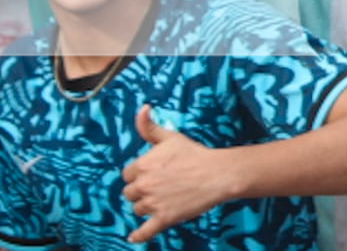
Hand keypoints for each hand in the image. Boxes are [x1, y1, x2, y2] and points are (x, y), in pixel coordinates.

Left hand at [122, 106, 234, 242]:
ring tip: (162, 200)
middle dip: (141, 190)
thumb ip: (150, 126)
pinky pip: (145, 231)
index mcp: (143, 165)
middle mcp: (144, 185)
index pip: (128, 174)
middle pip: (130, 193)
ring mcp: (153, 203)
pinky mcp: (164, 218)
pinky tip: (134, 237)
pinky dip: (138, 236)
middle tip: (159, 186)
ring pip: (138, 209)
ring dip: (146, 206)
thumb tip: (142, 109)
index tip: (152, 174)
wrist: (218, 173)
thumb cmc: (195, 153)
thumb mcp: (171, 136)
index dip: (140, 174)